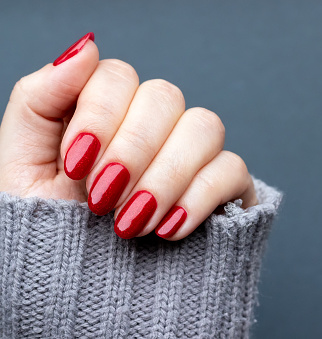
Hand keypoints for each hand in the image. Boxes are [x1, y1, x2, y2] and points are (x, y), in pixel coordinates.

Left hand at [0, 32, 256, 239]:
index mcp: (107, 112)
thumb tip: (85, 46)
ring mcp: (192, 155)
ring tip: (131, 223)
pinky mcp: (224, 187)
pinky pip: (232, 169)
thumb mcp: (22, 163)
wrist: (81, 290)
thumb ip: (42, 96)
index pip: (118, 76)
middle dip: (132, 151)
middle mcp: (153, 126)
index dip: (99, 114)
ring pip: (204, 126)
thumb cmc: (48, 226)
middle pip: (165, 96)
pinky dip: (199, 197)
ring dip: (165, 176)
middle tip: (102, 201)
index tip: (78, 165)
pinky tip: (168, 228)